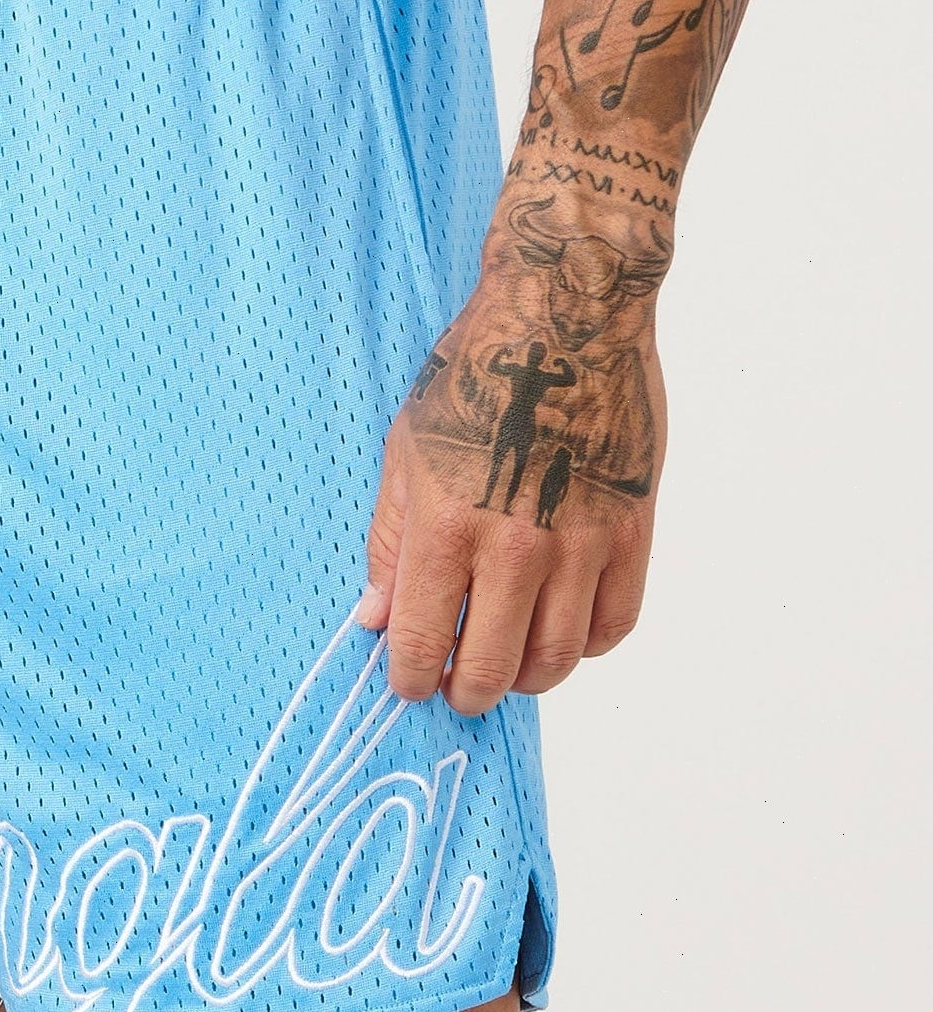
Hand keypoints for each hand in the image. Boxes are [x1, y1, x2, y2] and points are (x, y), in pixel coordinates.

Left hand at [359, 290, 662, 712]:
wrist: (566, 319)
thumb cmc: (476, 379)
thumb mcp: (404, 454)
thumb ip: (390, 544)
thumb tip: (378, 618)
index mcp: (447, 526)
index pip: (424, 640)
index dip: (411, 677)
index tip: (409, 680)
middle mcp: (515, 546)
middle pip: (493, 668)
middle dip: (466, 692)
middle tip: (458, 686)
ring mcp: (581, 543)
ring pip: (557, 659)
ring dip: (526, 679)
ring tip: (508, 664)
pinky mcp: (631, 532)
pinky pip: (614, 624)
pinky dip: (585, 644)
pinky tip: (560, 628)